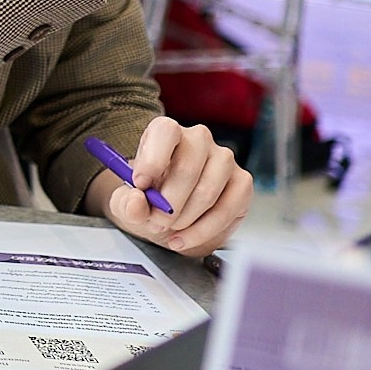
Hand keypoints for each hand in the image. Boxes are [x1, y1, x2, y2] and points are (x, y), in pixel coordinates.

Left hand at [83, 116, 251, 258]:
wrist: (171, 214)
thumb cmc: (150, 198)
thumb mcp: (129, 202)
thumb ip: (128, 203)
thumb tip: (137, 203)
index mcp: (166, 131)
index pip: (165, 131)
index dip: (152, 159)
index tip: (140, 185)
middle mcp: (198, 139)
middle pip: (187, 169)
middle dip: (168, 204)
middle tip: (155, 222)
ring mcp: (224, 159)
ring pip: (207, 192)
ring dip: (184, 219)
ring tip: (169, 229)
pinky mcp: (242, 182)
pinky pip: (226, 209)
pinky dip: (203, 230)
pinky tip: (184, 238)